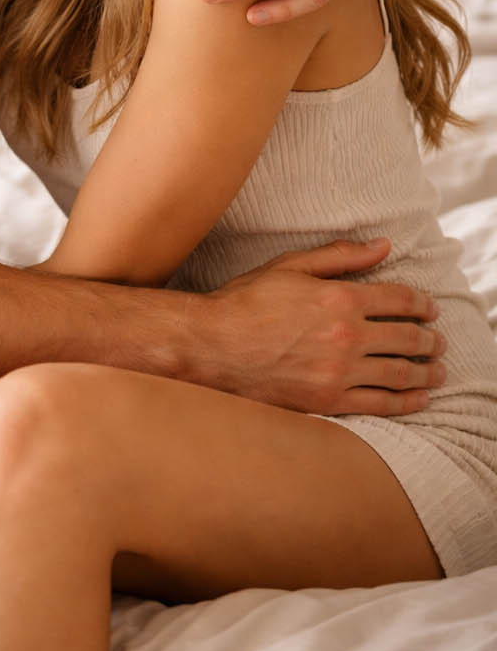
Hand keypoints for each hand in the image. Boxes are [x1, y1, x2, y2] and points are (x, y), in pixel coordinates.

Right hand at [197, 237, 445, 416]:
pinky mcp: (328, 402)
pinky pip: (381, 405)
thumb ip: (340, 256)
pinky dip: (407, 402)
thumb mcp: (290, 266)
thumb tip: (383, 245)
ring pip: (400, 373)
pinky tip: (419, 399)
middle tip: (439, 341)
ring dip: (427, 372)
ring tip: (438, 371)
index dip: (422, 303)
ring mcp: (339, 372)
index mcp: (340, 298)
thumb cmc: (246, 301)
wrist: (211, 346)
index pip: (399, 299)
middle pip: (407, 338)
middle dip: (429, 339)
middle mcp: (346, 336)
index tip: (431, 308)